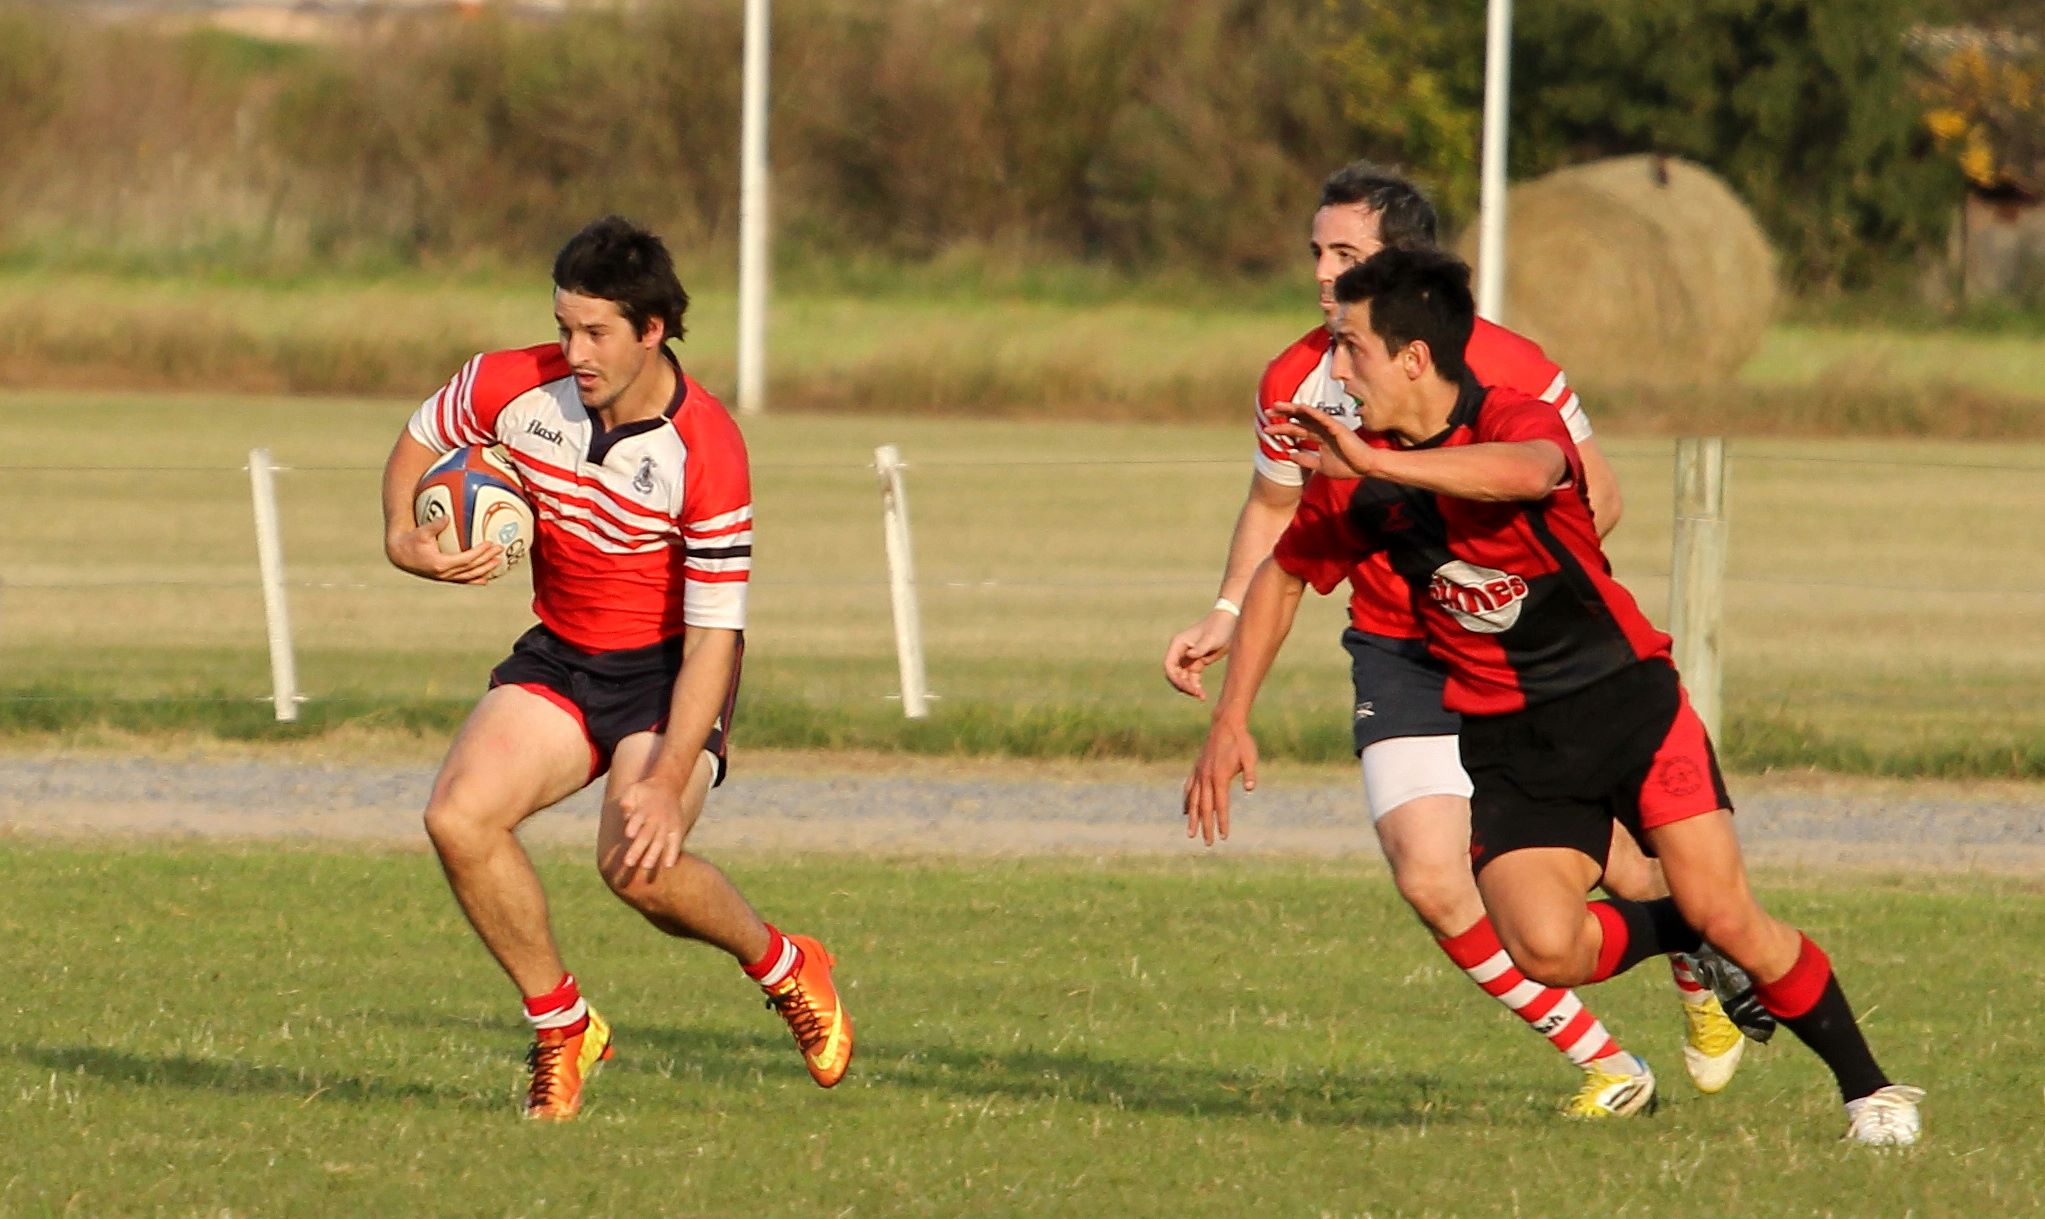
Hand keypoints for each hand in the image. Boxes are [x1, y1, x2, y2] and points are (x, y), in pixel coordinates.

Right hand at [385, 516, 505, 584]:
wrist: (399, 555)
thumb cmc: (410, 541)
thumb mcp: (421, 532)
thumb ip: (435, 525)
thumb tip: (447, 516)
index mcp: (440, 563)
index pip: (466, 559)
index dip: (480, 553)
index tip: (490, 543)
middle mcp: (444, 573)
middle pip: (471, 568)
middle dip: (487, 560)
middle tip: (500, 550)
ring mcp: (444, 577)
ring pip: (469, 576)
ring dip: (485, 570)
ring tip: (498, 562)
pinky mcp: (443, 578)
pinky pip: (462, 580)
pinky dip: (475, 579)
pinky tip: (485, 579)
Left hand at [616, 775, 687, 879]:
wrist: (667, 785)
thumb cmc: (644, 792)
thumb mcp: (633, 790)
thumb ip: (627, 801)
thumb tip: (626, 813)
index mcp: (644, 809)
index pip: (638, 818)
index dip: (634, 825)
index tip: (628, 835)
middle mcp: (656, 818)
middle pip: (646, 835)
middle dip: (637, 849)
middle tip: (628, 863)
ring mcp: (667, 824)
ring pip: (660, 841)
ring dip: (653, 854)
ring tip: (646, 867)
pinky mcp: (676, 829)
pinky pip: (675, 842)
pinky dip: (672, 853)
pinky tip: (668, 865)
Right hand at [1163, 609, 1237, 699]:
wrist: (1231, 622)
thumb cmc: (1219, 627)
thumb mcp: (1211, 638)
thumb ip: (1201, 647)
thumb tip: (1189, 656)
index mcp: (1178, 644)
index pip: (1169, 665)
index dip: (1175, 679)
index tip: (1187, 687)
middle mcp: (1180, 652)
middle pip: (1174, 675)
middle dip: (1183, 686)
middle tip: (1197, 694)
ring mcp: (1188, 658)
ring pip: (1183, 678)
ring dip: (1190, 688)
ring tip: (1202, 696)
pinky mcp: (1197, 662)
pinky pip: (1192, 678)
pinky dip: (1196, 686)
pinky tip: (1203, 694)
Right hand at [1182, 717, 1258, 845]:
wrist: (1226, 724)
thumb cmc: (1241, 741)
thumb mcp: (1250, 756)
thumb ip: (1250, 773)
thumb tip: (1250, 788)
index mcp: (1219, 777)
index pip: (1220, 805)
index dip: (1222, 822)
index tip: (1223, 837)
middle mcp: (1206, 777)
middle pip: (1204, 807)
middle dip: (1206, 827)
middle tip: (1208, 843)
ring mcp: (1199, 773)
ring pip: (1193, 801)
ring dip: (1192, 819)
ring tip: (1191, 834)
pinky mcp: (1197, 769)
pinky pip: (1189, 789)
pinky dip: (1186, 802)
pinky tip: (1185, 812)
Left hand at [1264, 403, 1377, 479]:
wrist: (1365, 467)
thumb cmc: (1347, 465)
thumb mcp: (1320, 465)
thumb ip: (1306, 459)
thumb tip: (1290, 455)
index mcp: (1319, 437)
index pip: (1297, 430)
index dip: (1282, 429)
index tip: (1266, 430)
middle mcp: (1322, 429)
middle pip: (1299, 420)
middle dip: (1282, 415)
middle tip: (1266, 412)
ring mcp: (1329, 426)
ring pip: (1307, 415)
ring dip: (1292, 409)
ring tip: (1276, 405)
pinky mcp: (1337, 427)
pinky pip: (1322, 417)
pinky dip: (1311, 412)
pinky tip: (1300, 407)